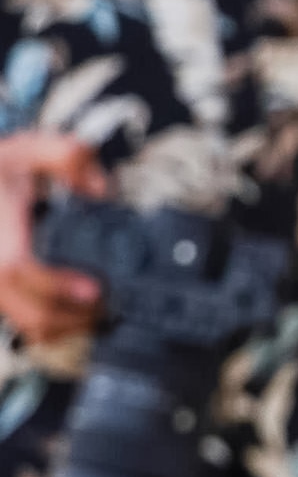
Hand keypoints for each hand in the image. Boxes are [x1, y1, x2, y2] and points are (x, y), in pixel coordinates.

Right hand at [0, 131, 108, 343]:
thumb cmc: (2, 169)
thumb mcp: (32, 149)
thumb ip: (68, 156)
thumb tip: (102, 189)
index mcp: (1, 227)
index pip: (17, 266)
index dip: (55, 284)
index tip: (94, 289)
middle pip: (26, 308)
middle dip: (73, 316)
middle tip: (108, 307)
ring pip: (25, 322)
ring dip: (66, 326)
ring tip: (97, 313)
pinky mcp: (0, 293)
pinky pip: (22, 323)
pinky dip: (51, 327)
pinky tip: (75, 315)